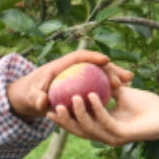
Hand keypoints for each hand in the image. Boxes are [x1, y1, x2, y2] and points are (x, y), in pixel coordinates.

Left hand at [8, 49, 131, 120]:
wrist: (29, 98)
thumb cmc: (28, 95)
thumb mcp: (30, 98)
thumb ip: (36, 99)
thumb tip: (43, 102)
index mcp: (60, 66)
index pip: (78, 57)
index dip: (92, 57)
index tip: (105, 60)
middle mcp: (73, 70)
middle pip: (94, 65)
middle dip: (110, 67)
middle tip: (124, 76)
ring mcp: (79, 77)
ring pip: (100, 74)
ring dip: (114, 76)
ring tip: (129, 81)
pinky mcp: (83, 86)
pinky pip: (99, 84)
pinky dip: (110, 86)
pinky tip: (124, 91)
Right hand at [51, 84, 158, 145]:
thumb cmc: (148, 105)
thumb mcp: (121, 93)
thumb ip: (106, 87)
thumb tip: (89, 74)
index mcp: (104, 127)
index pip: (79, 124)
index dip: (64, 117)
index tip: (50, 105)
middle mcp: (106, 135)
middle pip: (79, 130)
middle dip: (64, 120)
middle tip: (52, 107)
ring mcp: (114, 137)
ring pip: (90, 128)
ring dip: (79, 113)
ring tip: (70, 98)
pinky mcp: (123, 135)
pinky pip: (106, 121)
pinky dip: (97, 108)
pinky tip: (91, 95)